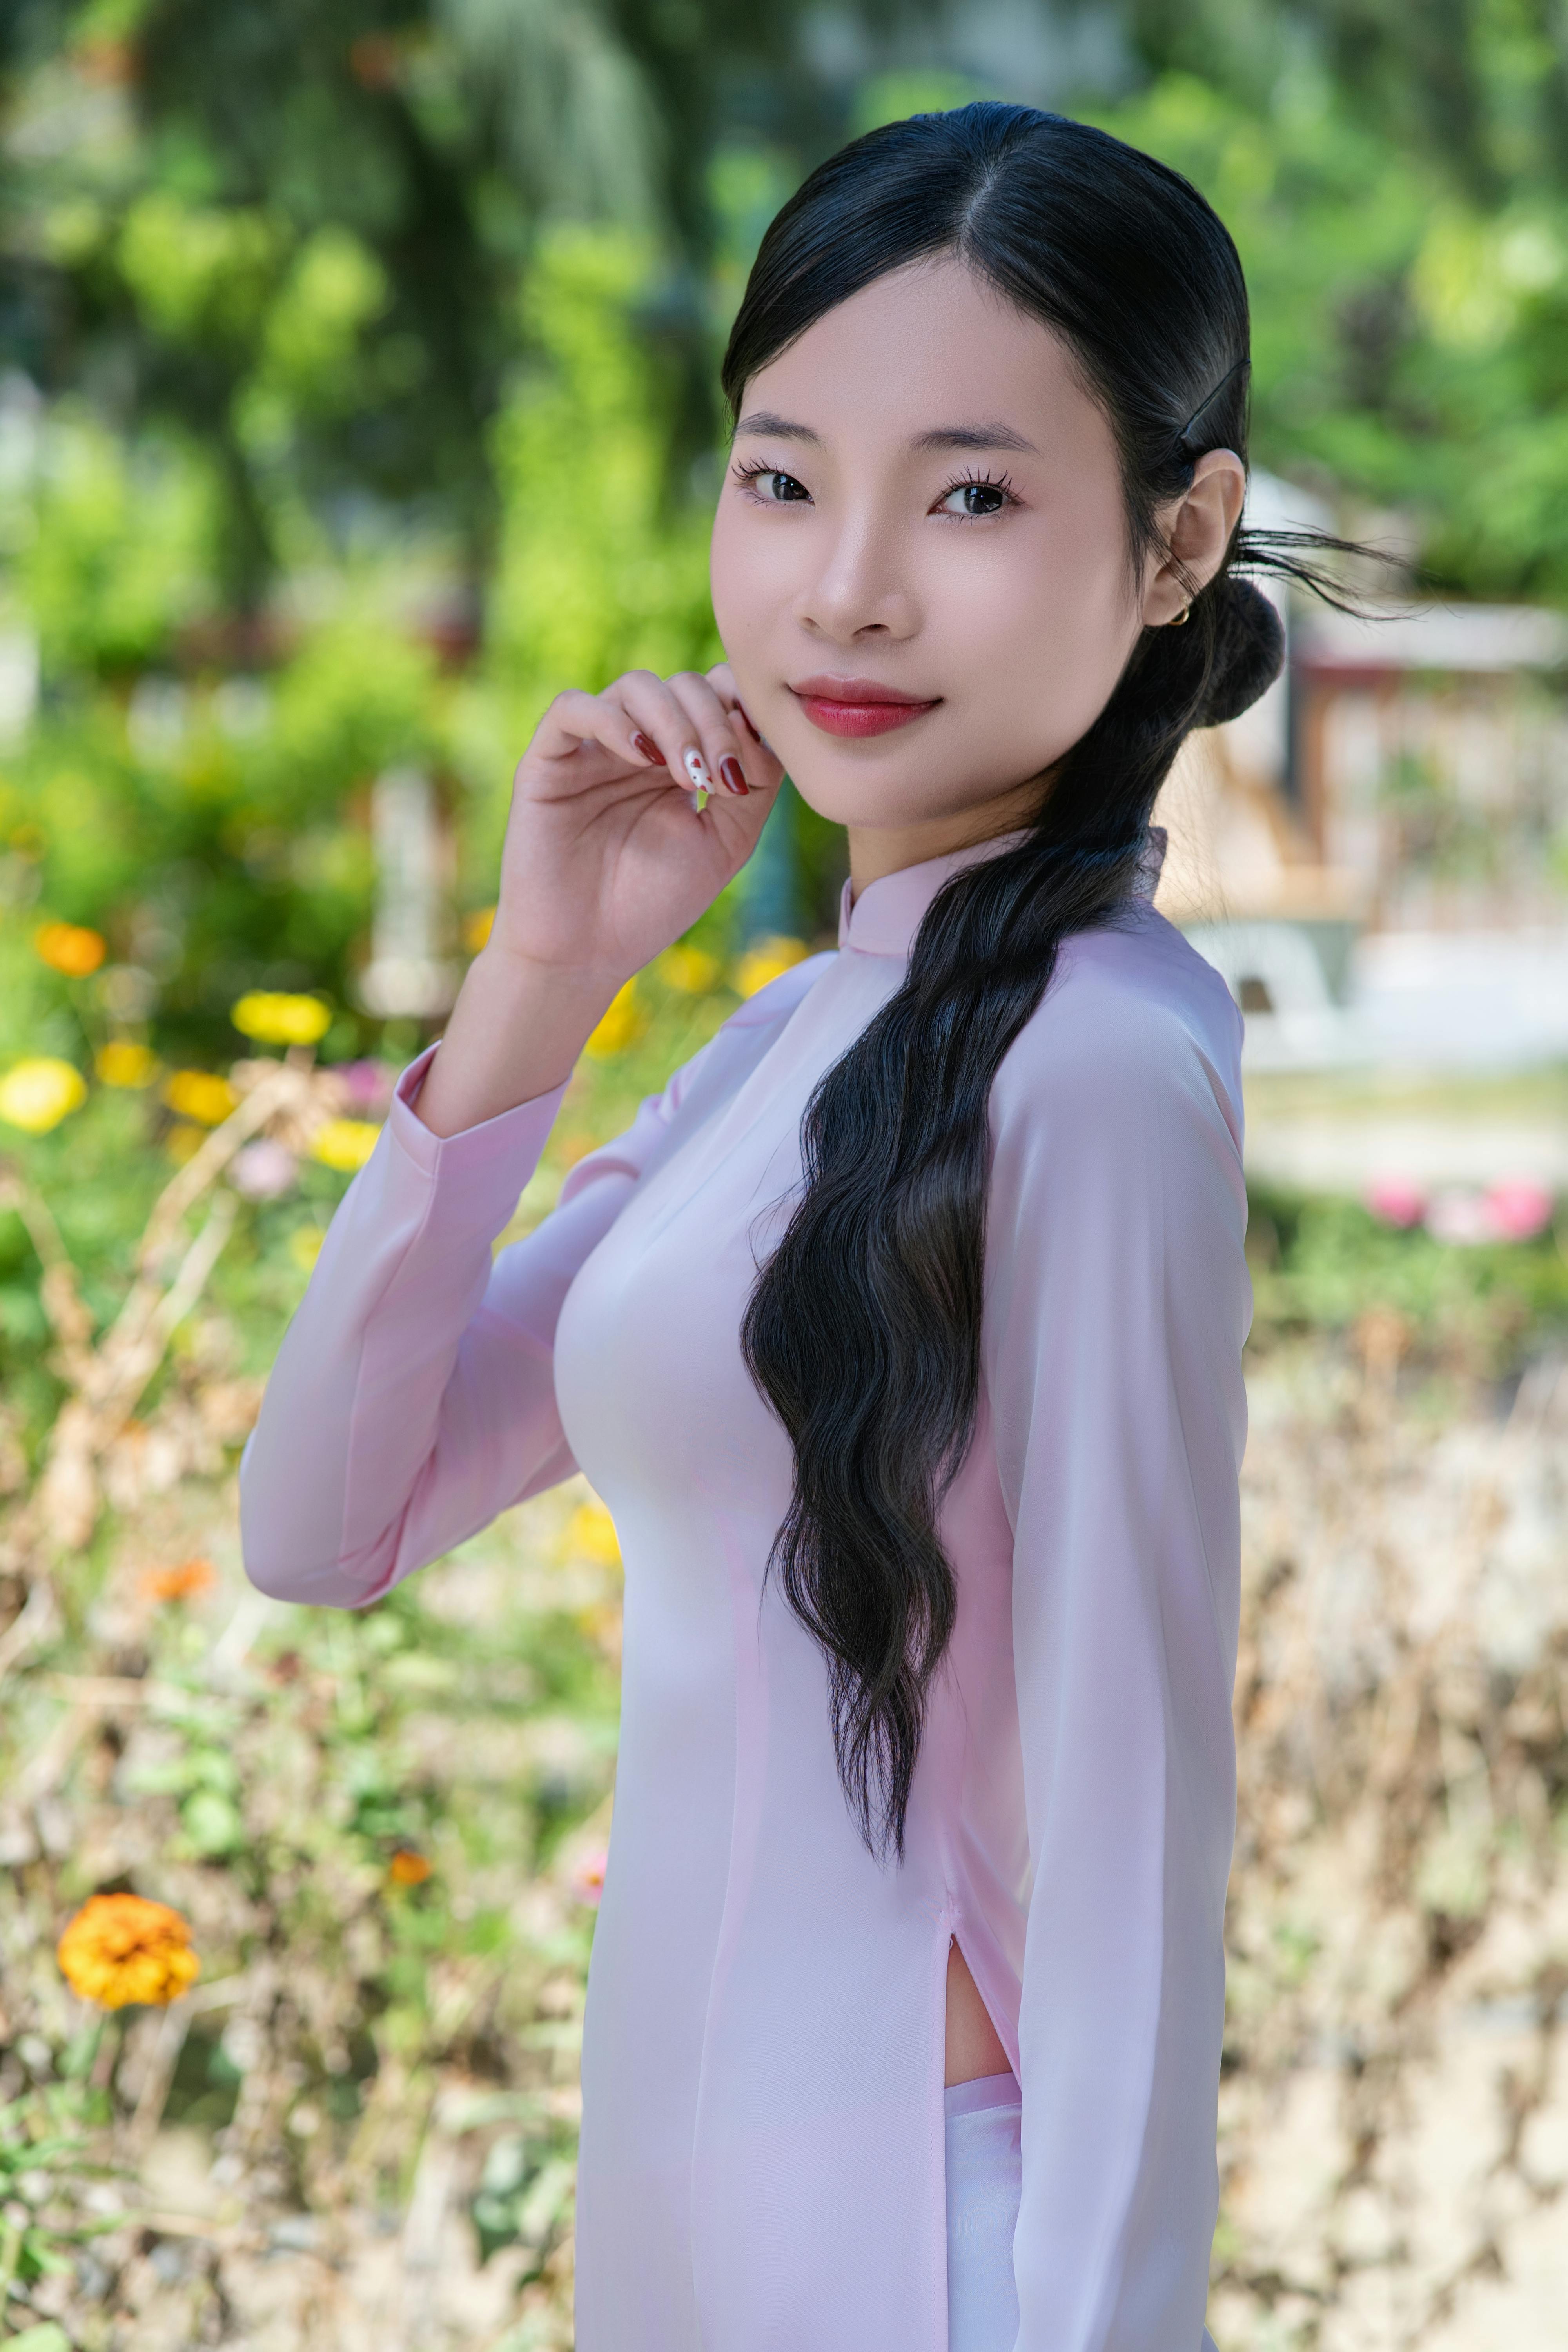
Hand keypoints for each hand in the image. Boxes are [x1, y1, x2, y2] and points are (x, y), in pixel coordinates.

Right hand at [487, 661, 785, 986]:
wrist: (586, 955)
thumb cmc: (652, 905)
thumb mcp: (727, 842)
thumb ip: (755, 782)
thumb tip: (760, 724)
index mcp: (679, 760)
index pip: (718, 694)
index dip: (742, 710)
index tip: (754, 763)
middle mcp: (638, 746)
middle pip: (685, 685)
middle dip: (715, 723)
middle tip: (720, 778)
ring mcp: (592, 750)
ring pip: (637, 687)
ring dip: (675, 722)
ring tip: (686, 777)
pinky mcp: (547, 762)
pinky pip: (572, 708)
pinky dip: (614, 721)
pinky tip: (641, 758)